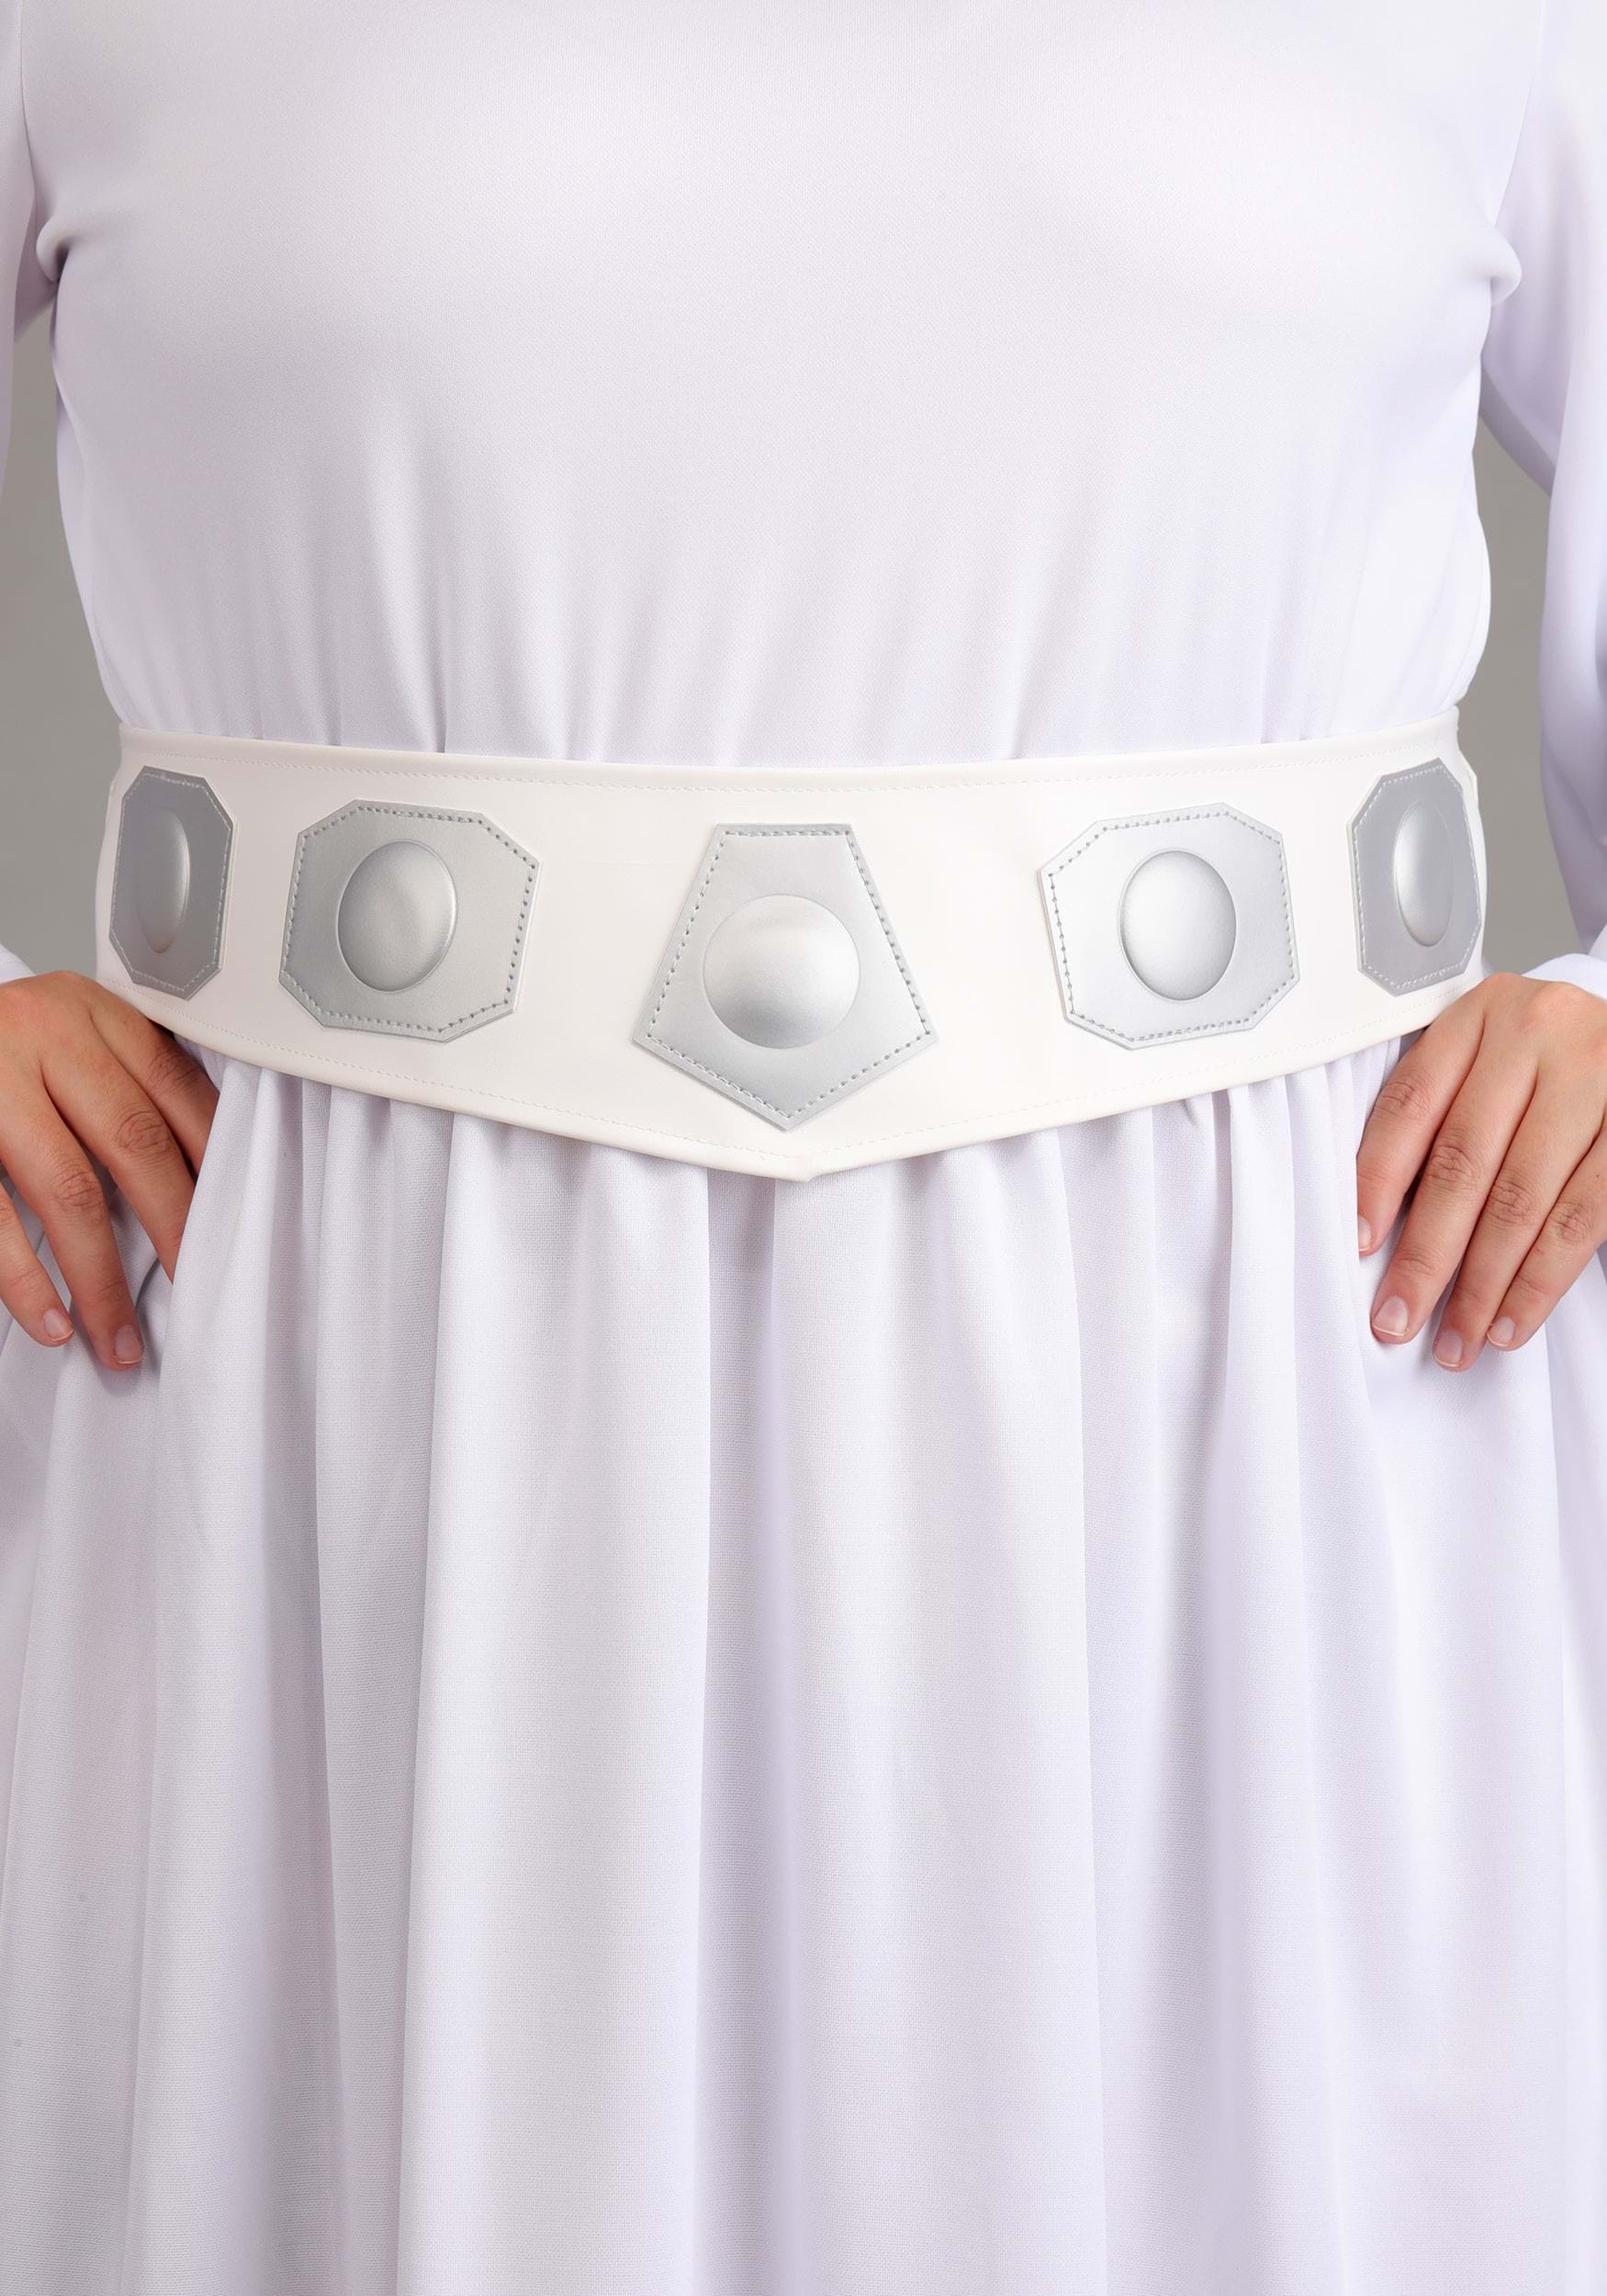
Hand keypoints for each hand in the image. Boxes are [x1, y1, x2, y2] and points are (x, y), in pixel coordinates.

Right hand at [0, 970, 216, 1367]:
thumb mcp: (63, 1034)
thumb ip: (121, 1079)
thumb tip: (202, 1172)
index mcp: (88, 1010)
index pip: (176, 1086)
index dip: (214, 1157)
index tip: (238, 1221)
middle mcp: (42, 1034)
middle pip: (134, 1140)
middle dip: (175, 1225)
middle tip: (199, 1289)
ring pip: (68, 1189)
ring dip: (101, 1278)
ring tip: (120, 1340)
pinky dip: (22, 1279)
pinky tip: (50, 1322)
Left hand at [1355, 971, 1606, 1370]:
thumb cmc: (1543, 1058)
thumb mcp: (1485, 1056)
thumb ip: (1438, 1113)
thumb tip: (1378, 1226)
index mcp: (1479, 1015)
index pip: (1411, 1105)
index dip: (1379, 1181)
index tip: (1358, 1245)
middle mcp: (1537, 1035)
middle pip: (1464, 1162)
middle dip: (1427, 1255)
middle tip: (1398, 1317)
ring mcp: (1595, 1076)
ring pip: (1523, 1198)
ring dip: (1484, 1283)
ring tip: (1456, 1339)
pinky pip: (1583, 1215)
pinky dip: (1542, 1279)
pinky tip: (1511, 1319)